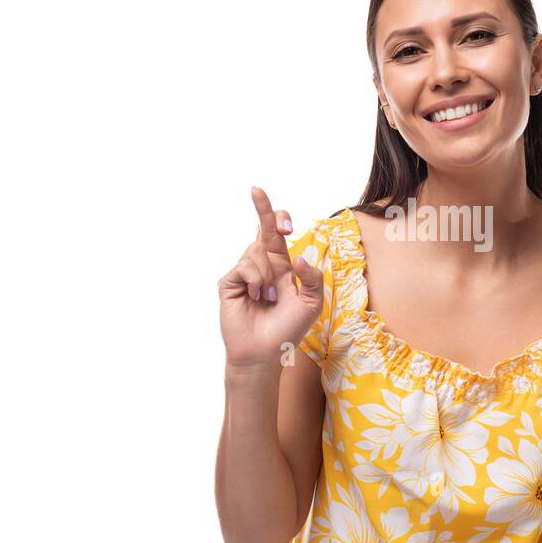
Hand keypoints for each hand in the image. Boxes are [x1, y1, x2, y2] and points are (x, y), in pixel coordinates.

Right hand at [216, 186, 325, 367]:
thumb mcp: (311, 302)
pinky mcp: (229, 281)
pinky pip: (245, 266)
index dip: (277, 217)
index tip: (284, 216)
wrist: (265, 351)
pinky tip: (255, 296)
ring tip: (268, 296)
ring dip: (268, 274)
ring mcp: (244, 272)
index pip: (278, 233)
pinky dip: (256, 280)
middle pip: (263, 228)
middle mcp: (262, 264)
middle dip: (262, 207)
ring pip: (257, 251)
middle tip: (256, 191)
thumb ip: (312, 277)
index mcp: (282, 265)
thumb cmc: (288, 328)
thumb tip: (300, 257)